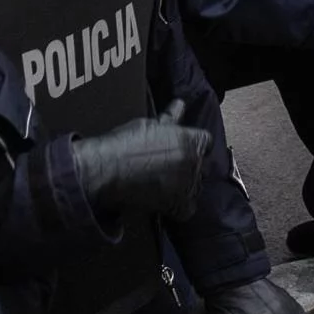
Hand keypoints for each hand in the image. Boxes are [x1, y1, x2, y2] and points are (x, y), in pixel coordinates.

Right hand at [73, 100, 206, 222]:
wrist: (108, 170)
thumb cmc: (125, 143)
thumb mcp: (149, 125)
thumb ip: (171, 119)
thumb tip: (180, 105)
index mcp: (191, 140)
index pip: (206, 142)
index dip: (194, 145)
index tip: (181, 148)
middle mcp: (194, 162)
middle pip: (201, 165)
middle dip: (189, 165)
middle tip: (168, 167)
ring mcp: (188, 185)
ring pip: (196, 186)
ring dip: (185, 185)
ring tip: (163, 183)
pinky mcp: (179, 205)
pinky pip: (188, 208)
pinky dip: (178, 206)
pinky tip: (164, 199)